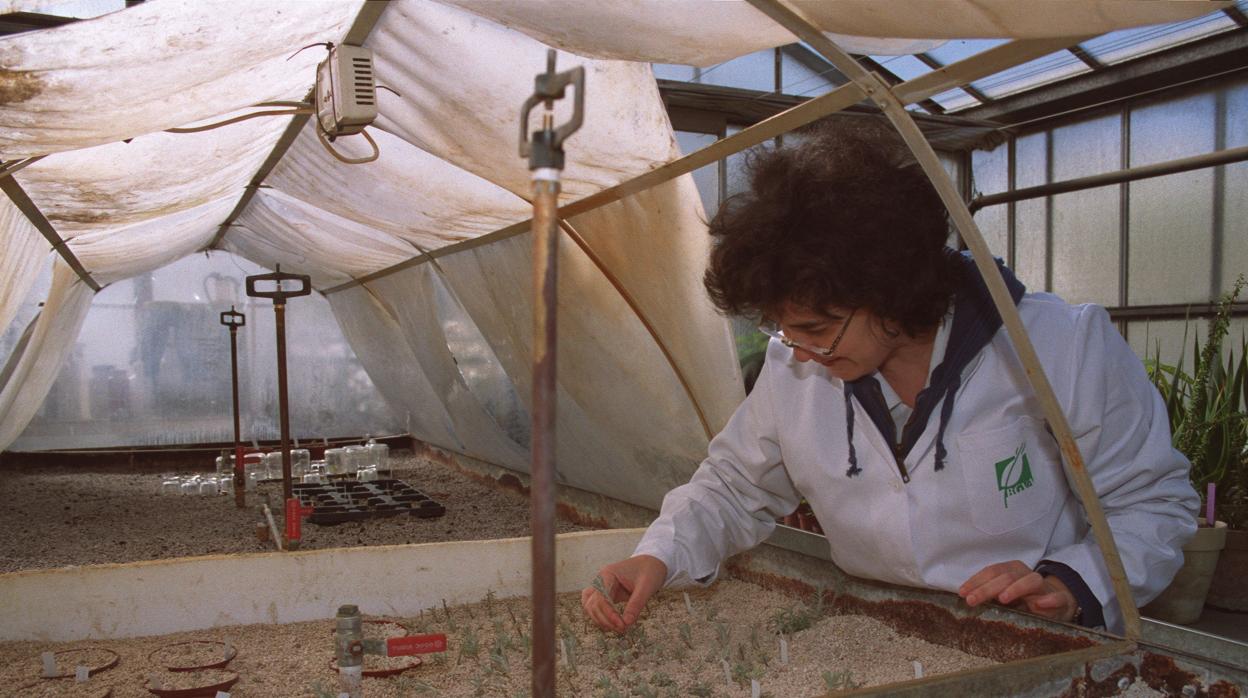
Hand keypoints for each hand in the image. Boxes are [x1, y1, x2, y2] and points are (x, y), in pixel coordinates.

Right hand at [581, 555, 666, 633]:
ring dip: (601, 620)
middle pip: (592, 604)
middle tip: (622, 629)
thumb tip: (627, 623)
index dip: (609, 614)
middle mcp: (600, 580)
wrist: (652, 563)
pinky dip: (602, 617)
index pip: (601, 597)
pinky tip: (613, 625)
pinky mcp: (605, 594)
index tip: (622, 625)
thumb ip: (636, 605)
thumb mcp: (646, 587)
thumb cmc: (649, 571)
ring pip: (590, 607)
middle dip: (605, 619)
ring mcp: (601, 587)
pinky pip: (597, 607)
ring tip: (618, 629)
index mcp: (608, 574)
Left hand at [958, 560, 1077, 621]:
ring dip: (1016, 589)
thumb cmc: (1026, 598)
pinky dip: (1049, 600)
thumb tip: (966, 597)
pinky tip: (1039, 605)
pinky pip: (1057, 597)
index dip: (976, 581)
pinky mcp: (1061, 599)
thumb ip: (990, 594)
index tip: (962, 593)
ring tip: (1003, 599)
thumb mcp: (1006, 595)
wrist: (1060, 602)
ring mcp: (1045, 586)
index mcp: (1012, 570)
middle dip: (987, 588)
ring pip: (1031, 582)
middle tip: (972, 600)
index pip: (992, 571)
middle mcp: (1027, 574)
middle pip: (1006, 577)